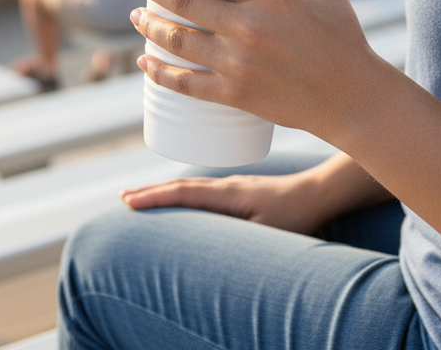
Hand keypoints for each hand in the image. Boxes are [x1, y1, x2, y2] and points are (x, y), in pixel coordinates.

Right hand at [121, 172, 324, 234]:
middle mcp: (225, 186)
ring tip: (142, 197)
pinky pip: (202, 190)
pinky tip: (180, 200)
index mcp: (227, 194)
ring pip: (190, 187)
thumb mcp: (265, 233)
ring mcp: (232, 186)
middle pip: (180, 186)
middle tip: (123, 198)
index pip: (183, 193)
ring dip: (164, 191)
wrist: (318, 193)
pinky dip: (182, 194)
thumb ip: (240, 241)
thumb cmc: (294, 216)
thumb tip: (213, 254)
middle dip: (150, 192)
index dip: (154, 197)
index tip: (128, 201)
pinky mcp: (240, 191)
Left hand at [126, 0, 384, 139]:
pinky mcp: (235, 94)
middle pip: (183, 0)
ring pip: (177, 40)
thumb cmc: (342, 37)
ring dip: (149, 24)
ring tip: (135, 13)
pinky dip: (159, 71)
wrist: (353, 98)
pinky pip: (186, 83)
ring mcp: (239, 63)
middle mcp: (249, 27)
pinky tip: (144, 61)